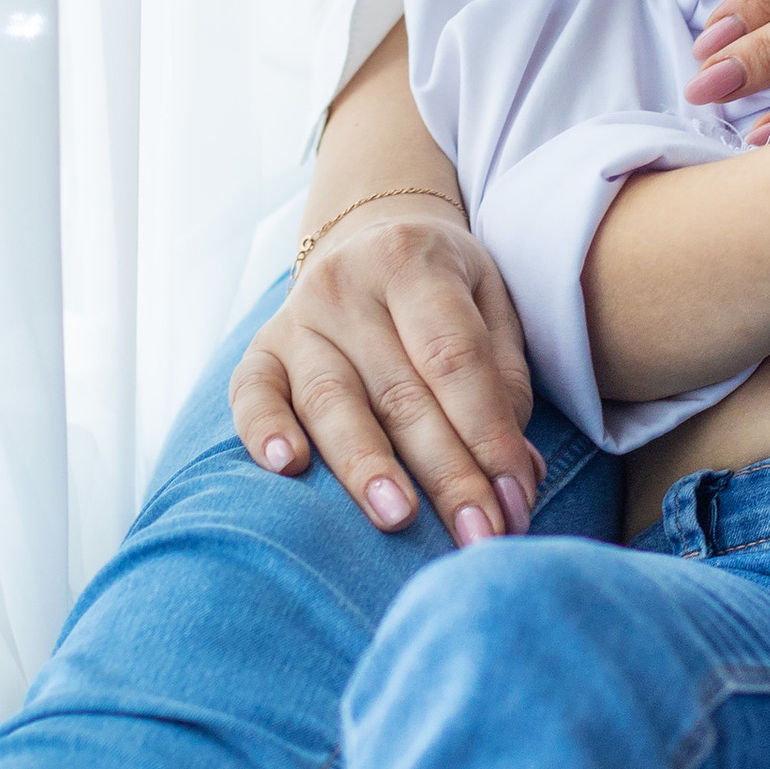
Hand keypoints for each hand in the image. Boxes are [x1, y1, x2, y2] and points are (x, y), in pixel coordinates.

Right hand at [228, 195, 543, 546]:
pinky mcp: (259, 350)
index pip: (455, 357)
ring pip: (331, 401)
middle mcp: (346, 285)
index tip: (516, 499)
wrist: (369, 233)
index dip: (489, 433)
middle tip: (479, 535)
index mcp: (413, 260)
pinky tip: (287, 467)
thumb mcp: (492, 306)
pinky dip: (265, 431)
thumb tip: (518, 477)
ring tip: (398, 519)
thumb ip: (505, 384)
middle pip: (400, 392)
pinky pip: (251, 393)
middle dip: (446, 474)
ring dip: (366, 468)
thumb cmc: (445, 287)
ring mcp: (296, 318)